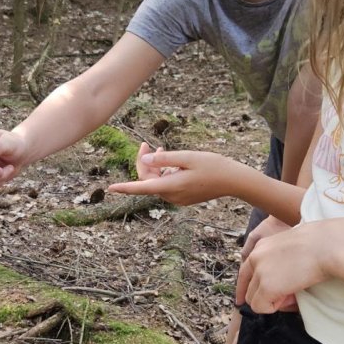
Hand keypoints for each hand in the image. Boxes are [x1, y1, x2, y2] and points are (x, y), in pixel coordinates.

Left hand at [108, 144, 241, 205]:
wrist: (234, 180)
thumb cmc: (213, 166)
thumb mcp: (188, 157)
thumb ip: (165, 159)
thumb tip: (145, 160)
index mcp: (172, 186)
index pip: (142, 187)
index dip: (124, 188)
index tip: (110, 188)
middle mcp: (173, 196)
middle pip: (149, 181)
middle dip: (144, 163)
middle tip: (145, 144)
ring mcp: (179, 199)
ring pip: (158, 183)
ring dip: (156, 168)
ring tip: (162, 150)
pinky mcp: (184, 198)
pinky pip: (167, 186)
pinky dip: (165, 174)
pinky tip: (173, 163)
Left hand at [235, 222, 332, 313]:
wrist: (328, 246)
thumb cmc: (320, 245)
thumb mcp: (293, 249)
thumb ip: (281, 264)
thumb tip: (280, 287)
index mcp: (262, 245)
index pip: (244, 270)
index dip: (245, 287)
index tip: (243, 299)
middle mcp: (255, 257)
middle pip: (247, 288)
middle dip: (264, 295)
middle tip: (289, 294)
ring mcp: (259, 272)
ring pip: (253, 300)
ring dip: (271, 301)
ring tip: (293, 293)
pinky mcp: (266, 287)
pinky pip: (261, 307)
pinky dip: (276, 307)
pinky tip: (292, 296)